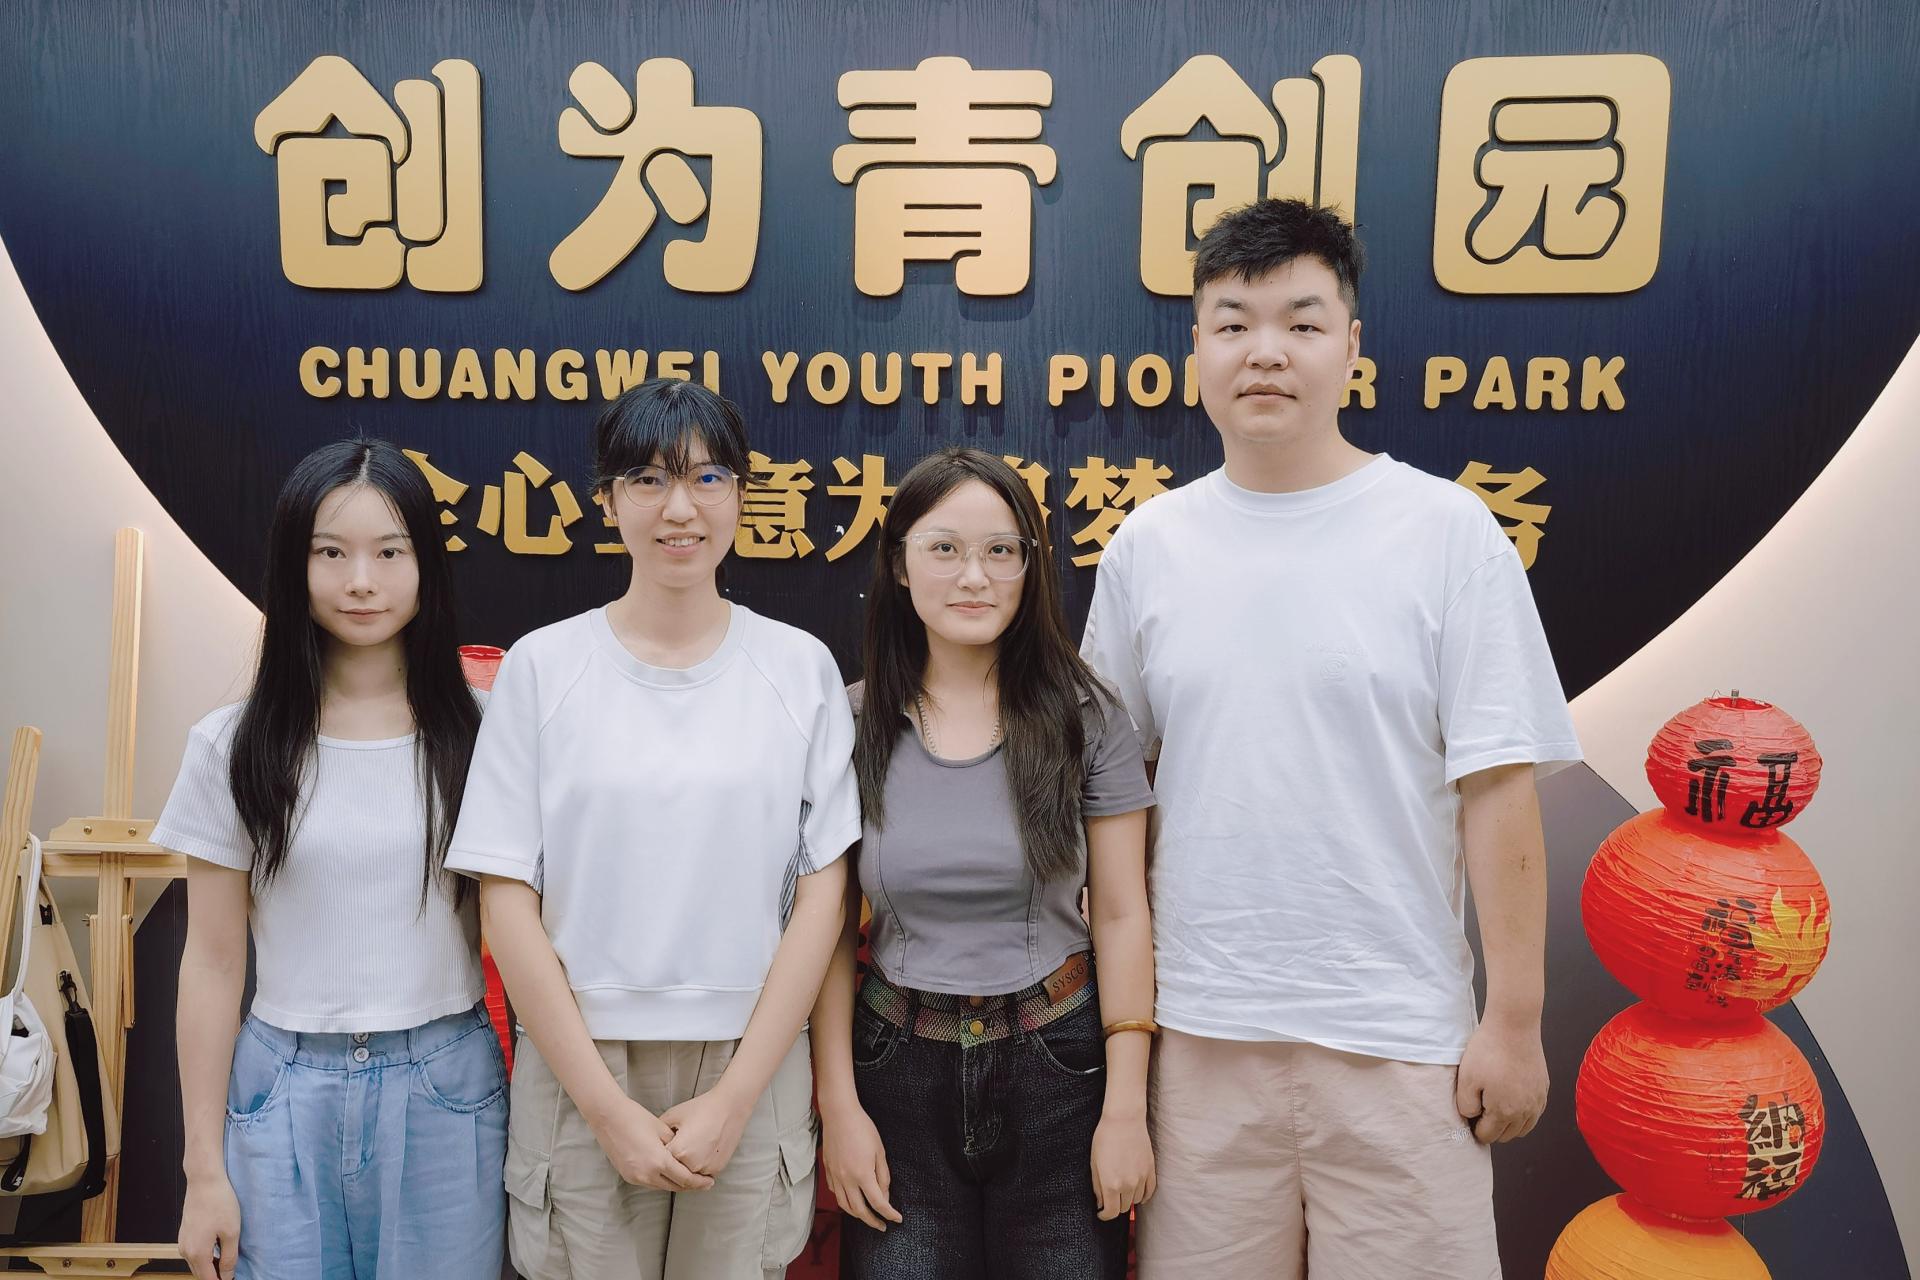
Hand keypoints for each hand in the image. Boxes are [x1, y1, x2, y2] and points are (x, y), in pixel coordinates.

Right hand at [179, 1172, 240, 1279]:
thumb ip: (229, 1258)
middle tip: (233, 1271)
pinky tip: (219, 1248)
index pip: (209, 1279)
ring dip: (210, 1266)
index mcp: (197, 1253)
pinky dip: (205, 1256)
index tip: (232, 1278)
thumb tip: (227, 1276)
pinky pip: (194, 1252)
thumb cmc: (219, 1203)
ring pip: (197, 1264)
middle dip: (215, 1275)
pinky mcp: (184, 1234)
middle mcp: (186, 1251)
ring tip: (228, 1261)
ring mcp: (183, 1242)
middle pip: (201, 1273)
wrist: (204, 1181)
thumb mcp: (231, 1232)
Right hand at [591, 1096, 714, 1190]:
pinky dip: (661, 1180)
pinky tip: (668, 1174)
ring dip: (675, 1184)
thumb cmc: (636, 1118)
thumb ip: (676, 1145)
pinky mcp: (627, 1176)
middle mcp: (647, 1174)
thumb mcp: (662, 1129)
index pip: (685, 1179)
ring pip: (661, 1186)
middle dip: (690, 1186)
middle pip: (674, 1186)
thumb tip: (686, 1155)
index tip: (710, 1182)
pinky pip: (649, 1183)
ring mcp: (635, 1177)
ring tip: (688, 1179)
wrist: (608, 1117)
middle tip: (703, 1183)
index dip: (699, 1182)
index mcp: (659, 1162)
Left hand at [660, 1086, 751, 1177]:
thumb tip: (651, 1141)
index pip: (661, 1161)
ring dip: (686, 1168)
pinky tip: (700, 1152)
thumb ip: (659, 1131)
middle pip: (674, 1171)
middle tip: (675, 1150)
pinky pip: (702, 1173)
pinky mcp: (717, 1168)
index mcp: (678, 1151)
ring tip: (690, 1150)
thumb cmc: (702, 1108)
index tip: (662, 1148)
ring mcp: (706, 1168)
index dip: (659, 1155)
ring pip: (688, 1175)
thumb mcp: (673, 1115)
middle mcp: (692, 1164)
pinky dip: (699, 1167)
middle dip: (672, 1163)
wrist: (729, 1107)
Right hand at [820, 1101, 902, 1231]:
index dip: (889, 1214)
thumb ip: (883, 1176)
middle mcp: (846, 1179)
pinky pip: (835, 1193)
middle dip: (872, 1221)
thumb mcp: (880, 1151)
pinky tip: (851, 1199)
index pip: (878, 1202)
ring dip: (857, 1215)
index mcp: (862, 1174)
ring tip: (867, 1216)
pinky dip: (844, 1201)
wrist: (839, 1114)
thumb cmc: (863, 1128)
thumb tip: (884, 1195)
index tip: (896, 1219)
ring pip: (844, 1205)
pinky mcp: (828, 1170)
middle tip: (882, 1226)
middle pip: (859, 1210)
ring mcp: (835, 1176)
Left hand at [1090, 1110, 1155, 1220]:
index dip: (1105, 1215)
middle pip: (1124, 1208)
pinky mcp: (1150, 1170)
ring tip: (1122, 1191)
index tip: (1101, 1212)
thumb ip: (1097, 1186)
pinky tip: (1137, 1193)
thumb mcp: (1094, 1163)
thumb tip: (1101, 1203)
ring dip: (1128, 1199)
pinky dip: (1144, 1196)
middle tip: (1110, 1199)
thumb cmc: (1104, 1138)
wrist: (1124, 1119)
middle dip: (1115, 1206)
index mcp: (1111, 1184)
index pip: (1111, 1212)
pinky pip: (1149, 1192)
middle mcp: (1128, 1184)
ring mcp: (1142, 1178)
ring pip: (1137, 1201)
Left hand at [1455, 1020, 1547, 1143]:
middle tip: (1480, 1109)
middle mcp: (1526, 1111)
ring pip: (1523, 1128)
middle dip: (1492, 1128)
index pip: (1489, 1136)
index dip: (1475, 1128)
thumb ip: (1466, 1106)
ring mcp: (1537, 1100)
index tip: (1470, 1115)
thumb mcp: (1466, 1079)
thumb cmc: (1488, 1051)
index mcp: (1505, 1112)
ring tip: (1494, 1105)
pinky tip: (1510, 1098)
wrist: (1514, 1026)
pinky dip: (1522, 1114)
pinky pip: (1534, 1113)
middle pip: (1506, 1135)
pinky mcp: (1543, 1089)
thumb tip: (1472, 1117)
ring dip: (1508, 1124)